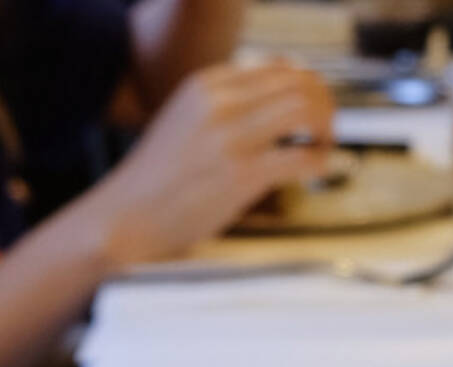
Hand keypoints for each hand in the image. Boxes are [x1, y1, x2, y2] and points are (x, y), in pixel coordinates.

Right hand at [78, 62, 334, 268]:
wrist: (127, 214)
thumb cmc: (164, 175)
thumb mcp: (190, 120)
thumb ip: (229, 105)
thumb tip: (285, 100)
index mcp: (207, 84)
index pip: (278, 66)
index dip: (307, 87)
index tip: (312, 112)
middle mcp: (220, 102)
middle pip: (299, 83)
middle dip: (324, 106)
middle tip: (324, 133)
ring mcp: (231, 137)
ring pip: (305, 109)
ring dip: (325, 130)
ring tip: (320, 150)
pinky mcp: (243, 174)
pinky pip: (303, 157)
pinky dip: (320, 162)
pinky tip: (312, 174)